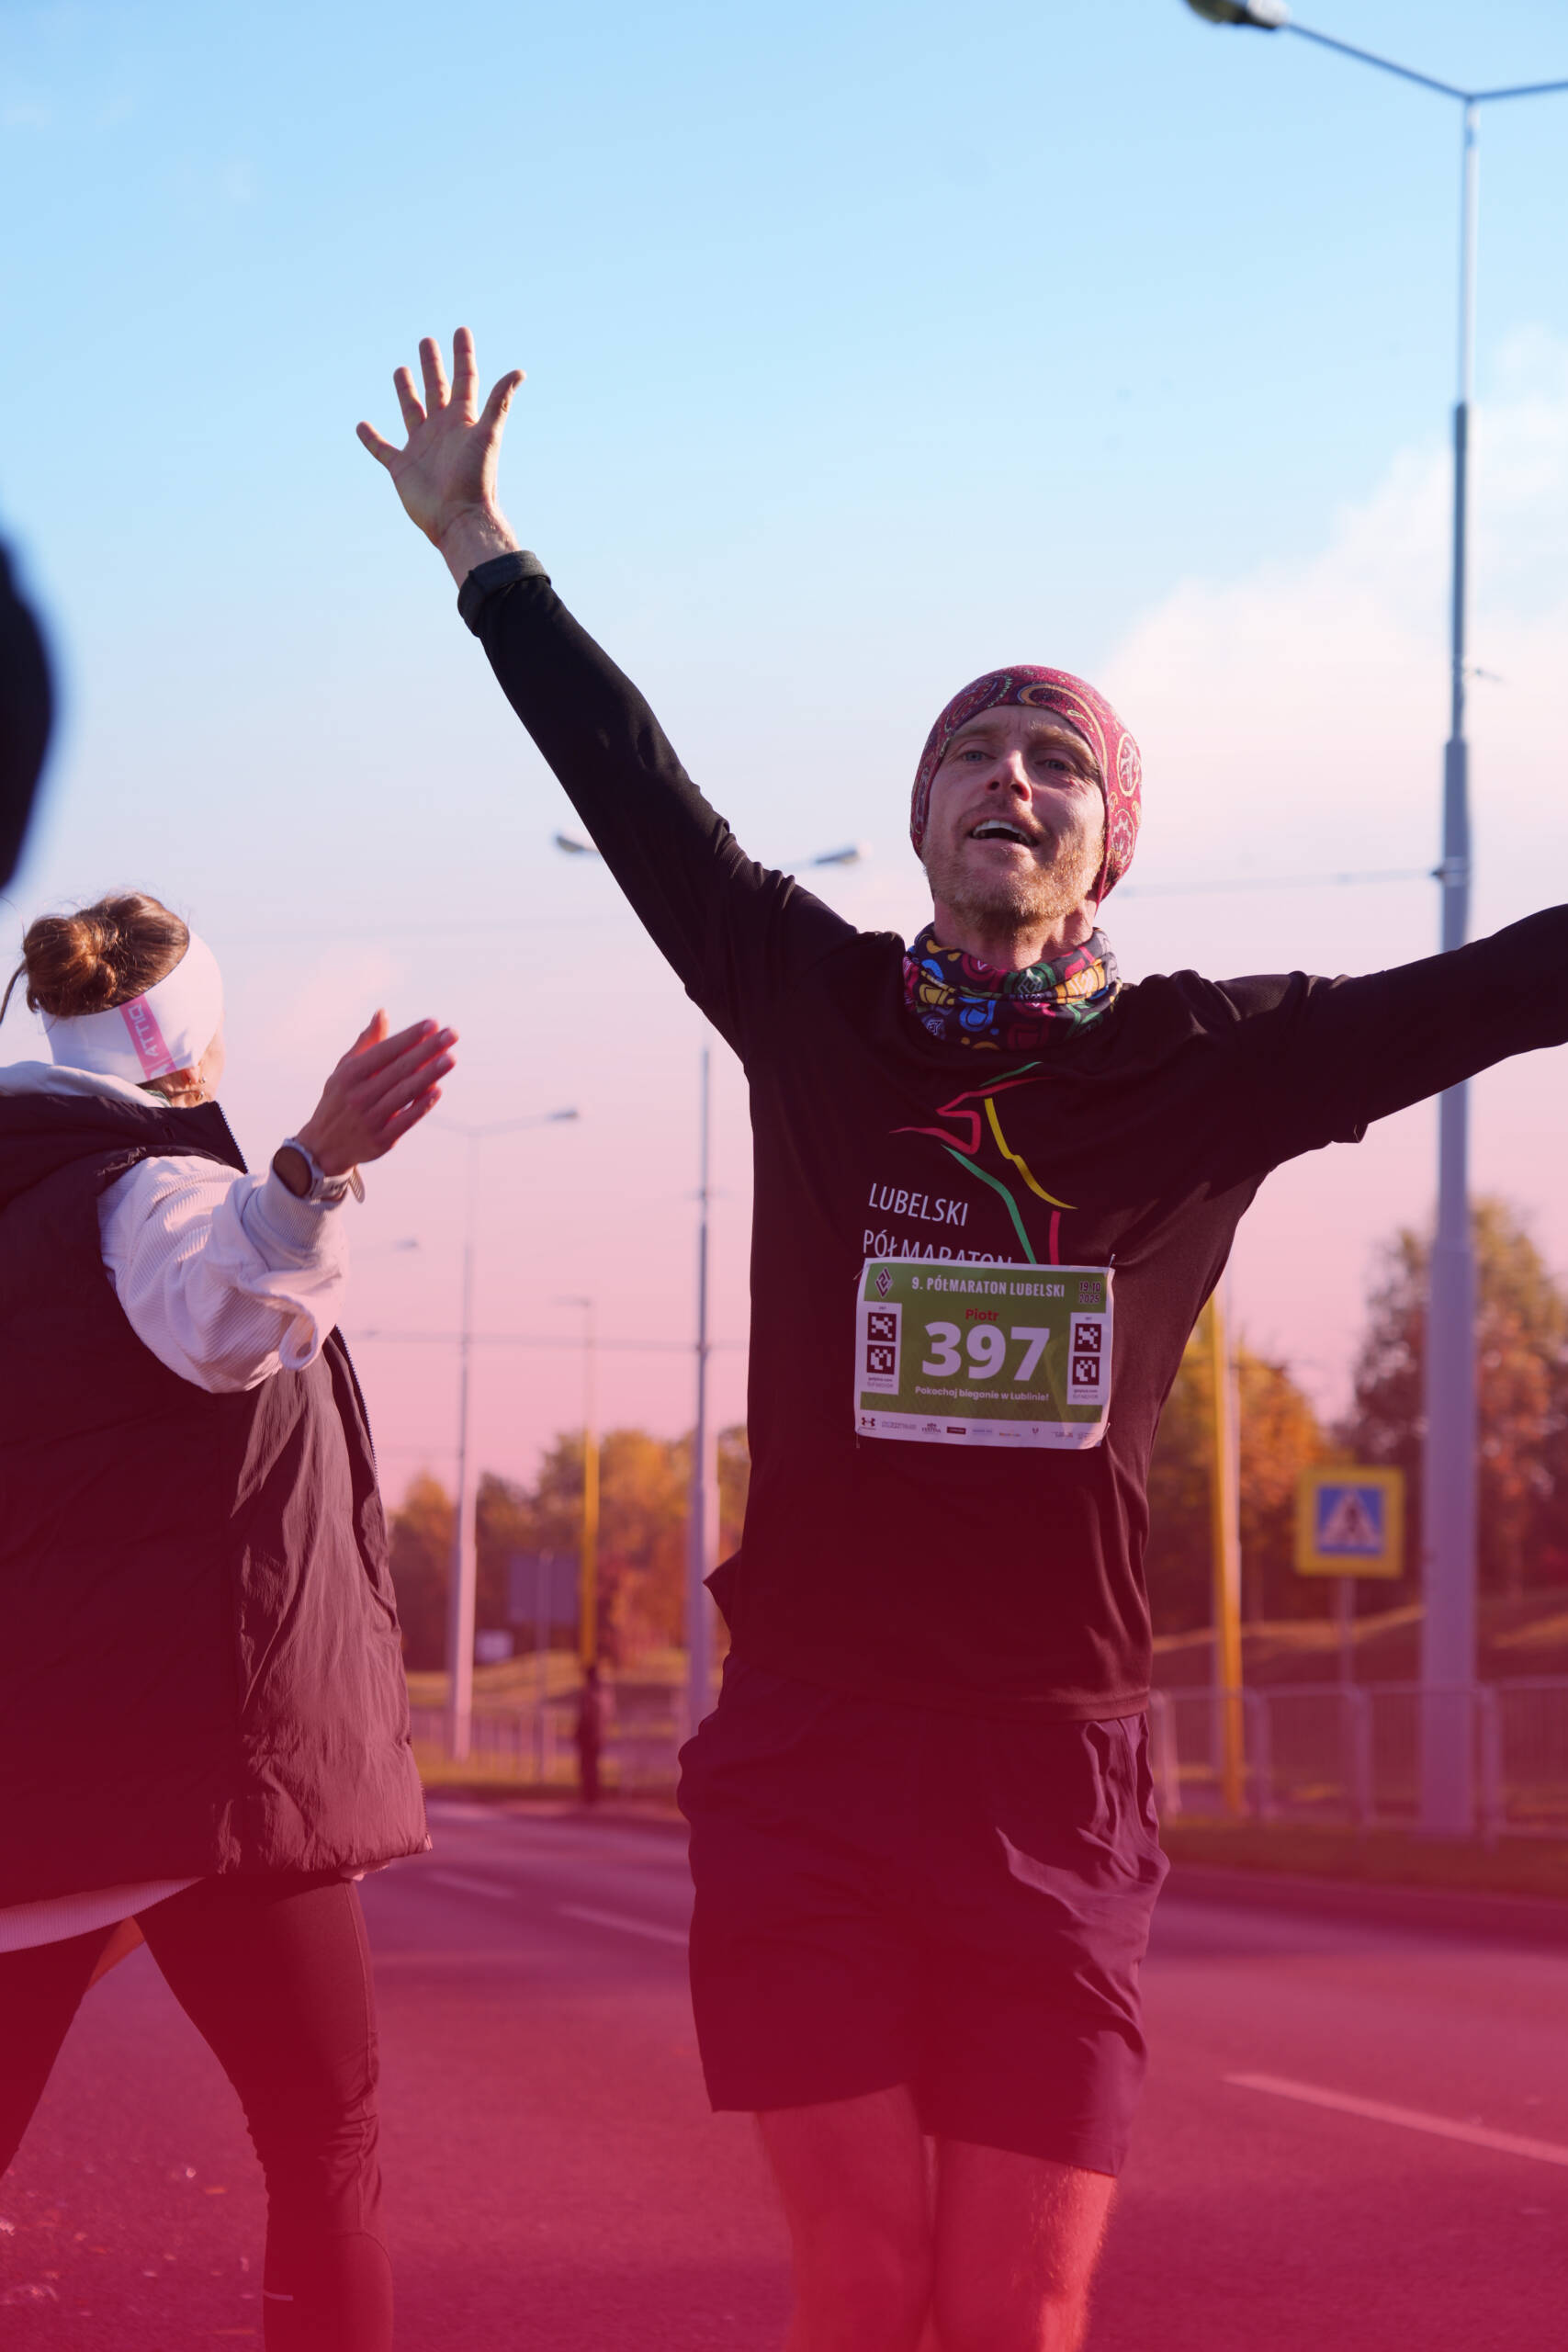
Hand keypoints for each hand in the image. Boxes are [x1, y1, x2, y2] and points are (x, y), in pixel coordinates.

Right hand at [293, 1010, 456, 1178]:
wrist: (323, 1147)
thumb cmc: (340, 1100)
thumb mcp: (344, 1070)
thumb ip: (367, 1043)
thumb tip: (382, 1013)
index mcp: (350, 1074)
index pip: (386, 1050)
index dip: (410, 1036)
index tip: (433, 1023)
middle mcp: (359, 1095)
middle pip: (399, 1069)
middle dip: (427, 1050)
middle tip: (452, 1034)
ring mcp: (370, 1119)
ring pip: (405, 1093)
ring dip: (430, 1074)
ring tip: (450, 1058)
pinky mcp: (381, 1140)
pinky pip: (405, 1120)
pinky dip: (421, 1105)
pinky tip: (438, 1090)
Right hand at [357, 329, 524, 582]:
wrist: (459, 518)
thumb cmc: (476, 478)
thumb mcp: (489, 434)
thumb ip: (499, 402)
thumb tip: (519, 372)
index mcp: (463, 419)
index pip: (464, 378)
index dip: (463, 355)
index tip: (461, 331)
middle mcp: (443, 429)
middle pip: (436, 388)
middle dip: (432, 365)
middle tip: (427, 342)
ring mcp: (422, 447)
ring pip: (411, 410)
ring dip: (406, 391)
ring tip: (401, 370)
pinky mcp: (402, 467)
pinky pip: (382, 448)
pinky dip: (371, 438)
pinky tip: (362, 425)